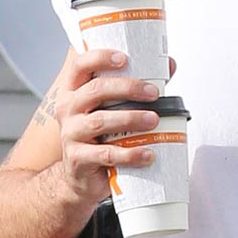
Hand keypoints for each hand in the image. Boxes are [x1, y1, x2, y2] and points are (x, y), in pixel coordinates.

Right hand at [54, 49, 160, 206]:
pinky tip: (147, 154)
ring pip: (100, 122)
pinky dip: (130, 154)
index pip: (80, 66)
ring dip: (131, 118)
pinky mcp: (77, 160)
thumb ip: (136, 88)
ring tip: (154, 120)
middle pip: (95, 90)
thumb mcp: (113, 110)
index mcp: (74, 92)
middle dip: (127, 88)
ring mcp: (70, 135)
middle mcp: (68, 110)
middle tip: (153, 93)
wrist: (84, 179)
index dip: (100, 58)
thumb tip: (169, 64)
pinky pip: (106, 154)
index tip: (124, 59)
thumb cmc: (100, 139)